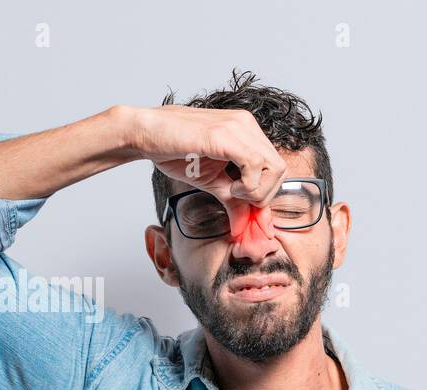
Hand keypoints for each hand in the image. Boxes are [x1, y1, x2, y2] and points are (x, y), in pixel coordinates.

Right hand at [126, 104, 287, 236]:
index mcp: (247, 132)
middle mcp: (246, 125)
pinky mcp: (224, 134)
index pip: (277, 167)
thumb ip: (234, 202)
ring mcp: (237, 126)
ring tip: (233, 192)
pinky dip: (248, 184)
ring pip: (275, 167)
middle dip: (265, 194)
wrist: (145, 134)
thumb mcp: (213, 183)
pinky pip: (255, 163)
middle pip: (281, 169)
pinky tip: (230, 187)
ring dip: (257, 190)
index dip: (267, 193)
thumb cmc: (175, 152)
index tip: (246, 206)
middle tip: (239, 199)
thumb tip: (245, 227)